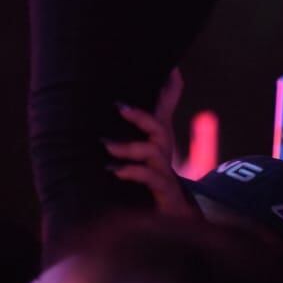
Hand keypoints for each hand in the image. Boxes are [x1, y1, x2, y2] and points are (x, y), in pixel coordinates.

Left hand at [103, 69, 196, 217]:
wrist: (175, 214)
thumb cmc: (155, 177)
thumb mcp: (144, 151)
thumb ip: (137, 134)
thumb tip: (117, 106)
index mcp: (160, 139)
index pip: (165, 107)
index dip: (169, 88)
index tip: (169, 67)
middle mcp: (165, 152)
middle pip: (159, 129)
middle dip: (141, 117)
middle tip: (120, 108)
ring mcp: (166, 172)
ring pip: (153, 153)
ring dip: (130, 148)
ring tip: (107, 145)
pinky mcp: (164, 192)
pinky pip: (151, 179)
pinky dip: (133, 172)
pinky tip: (115, 171)